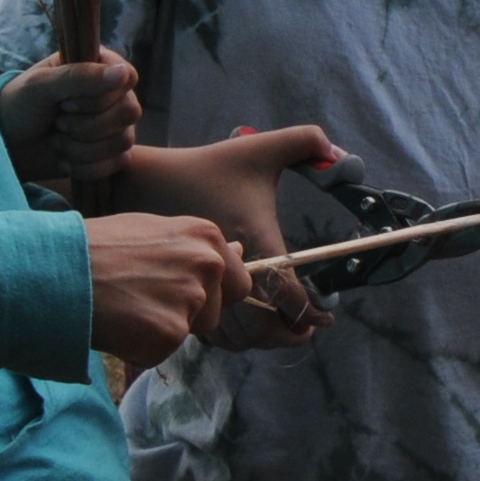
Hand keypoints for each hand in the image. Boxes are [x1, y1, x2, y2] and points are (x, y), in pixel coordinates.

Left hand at [0, 55, 138, 189]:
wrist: (8, 144)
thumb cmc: (19, 106)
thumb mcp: (40, 86)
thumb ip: (79, 76)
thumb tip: (122, 73)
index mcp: (99, 66)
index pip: (127, 77)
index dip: (98, 96)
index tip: (66, 101)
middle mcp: (114, 94)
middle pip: (128, 112)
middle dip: (85, 126)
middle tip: (58, 121)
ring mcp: (116, 124)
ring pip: (123, 141)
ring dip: (80, 147)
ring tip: (57, 139)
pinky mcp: (113, 152)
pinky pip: (118, 163)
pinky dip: (85, 165)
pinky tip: (65, 157)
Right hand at [85, 213, 249, 376]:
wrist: (55, 268)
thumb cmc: (97, 247)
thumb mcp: (154, 230)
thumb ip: (197, 247)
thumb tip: (239, 252)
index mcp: (206, 237)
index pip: (236, 282)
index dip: (209, 294)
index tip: (176, 291)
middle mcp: (207, 265)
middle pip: (215, 313)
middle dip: (185, 314)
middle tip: (140, 297)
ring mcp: (190, 300)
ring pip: (187, 333)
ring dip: (159, 330)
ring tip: (123, 306)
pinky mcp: (169, 333)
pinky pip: (160, 352)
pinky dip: (138, 347)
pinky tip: (114, 324)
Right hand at [112, 125, 335, 348]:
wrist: (140, 183)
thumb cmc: (202, 167)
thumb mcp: (256, 148)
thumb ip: (303, 141)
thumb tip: (339, 154)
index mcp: (255, 241)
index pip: (290, 293)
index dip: (311, 311)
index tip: (325, 315)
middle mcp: (229, 274)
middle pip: (266, 327)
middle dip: (292, 333)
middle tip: (305, 329)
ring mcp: (200, 291)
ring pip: (240, 337)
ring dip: (263, 338)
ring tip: (280, 328)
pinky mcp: (179, 299)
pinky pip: (213, 335)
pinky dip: (233, 337)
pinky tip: (245, 324)